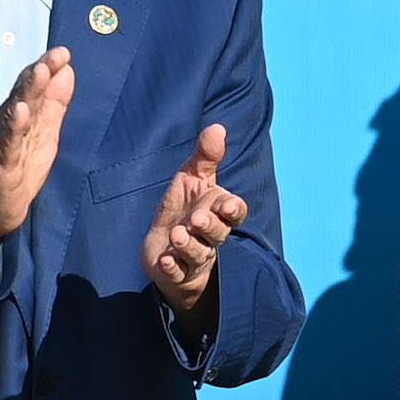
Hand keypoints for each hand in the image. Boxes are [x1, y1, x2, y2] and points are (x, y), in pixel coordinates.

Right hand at [0, 47, 74, 251]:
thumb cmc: (22, 170)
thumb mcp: (45, 134)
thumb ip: (55, 104)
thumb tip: (67, 69)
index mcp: (21, 118)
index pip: (33, 88)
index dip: (46, 68)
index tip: (63, 51)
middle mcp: (8, 127)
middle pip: (22, 95)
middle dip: (38, 73)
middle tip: (55, 55)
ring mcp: (2, 146)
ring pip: (13, 115)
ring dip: (26, 93)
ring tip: (39, 73)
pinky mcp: (0, 169)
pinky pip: (6, 146)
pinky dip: (12, 129)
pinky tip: (20, 113)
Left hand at [142, 124, 248, 316]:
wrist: (164, 245)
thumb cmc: (184, 208)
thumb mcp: (192, 179)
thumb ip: (206, 156)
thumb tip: (217, 127)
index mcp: (218, 212)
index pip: (235, 213)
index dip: (233, 210)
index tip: (226, 204)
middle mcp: (211, 236)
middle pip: (219, 234)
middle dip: (210, 226)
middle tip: (196, 219)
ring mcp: (195, 256)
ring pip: (199, 254)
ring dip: (189, 245)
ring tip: (177, 235)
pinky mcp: (176, 272)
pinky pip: (178, 273)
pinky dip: (173, 267)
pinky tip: (166, 259)